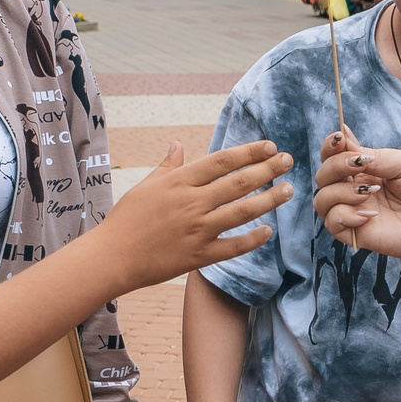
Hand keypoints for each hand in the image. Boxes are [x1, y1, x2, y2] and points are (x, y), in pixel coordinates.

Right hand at [103, 141, 292, 290]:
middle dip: (268, 169)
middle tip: (288, 161)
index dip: (249, 152)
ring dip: (269, 199)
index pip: (222, 161)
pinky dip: (252, 239)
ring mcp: (197, 230)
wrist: (111, 257)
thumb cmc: (126, 219)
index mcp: (179, 182)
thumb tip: (178, 144)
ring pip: (242, 211)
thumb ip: (168, 166)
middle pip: (239, 182)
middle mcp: (192, 203)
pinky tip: (268, 231)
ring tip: (288, 190)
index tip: (270, 146)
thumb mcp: (145, 186)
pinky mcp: (198, 256)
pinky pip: (233, 247)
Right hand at [312, 130, 400, 262]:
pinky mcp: (359, 235)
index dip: (330, 146)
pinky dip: (345, 215)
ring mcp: (356, 213)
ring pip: (322, 200)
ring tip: (369, 193)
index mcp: (367, 171)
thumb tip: (343, 135)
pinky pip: (332, 224)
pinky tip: (370, 215)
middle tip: (363, 166)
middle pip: (323, 175)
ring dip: (340, 192)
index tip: (339, 138)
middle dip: (336, 166)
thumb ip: (373, 154)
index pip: (334, 156)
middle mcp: (357, 191)